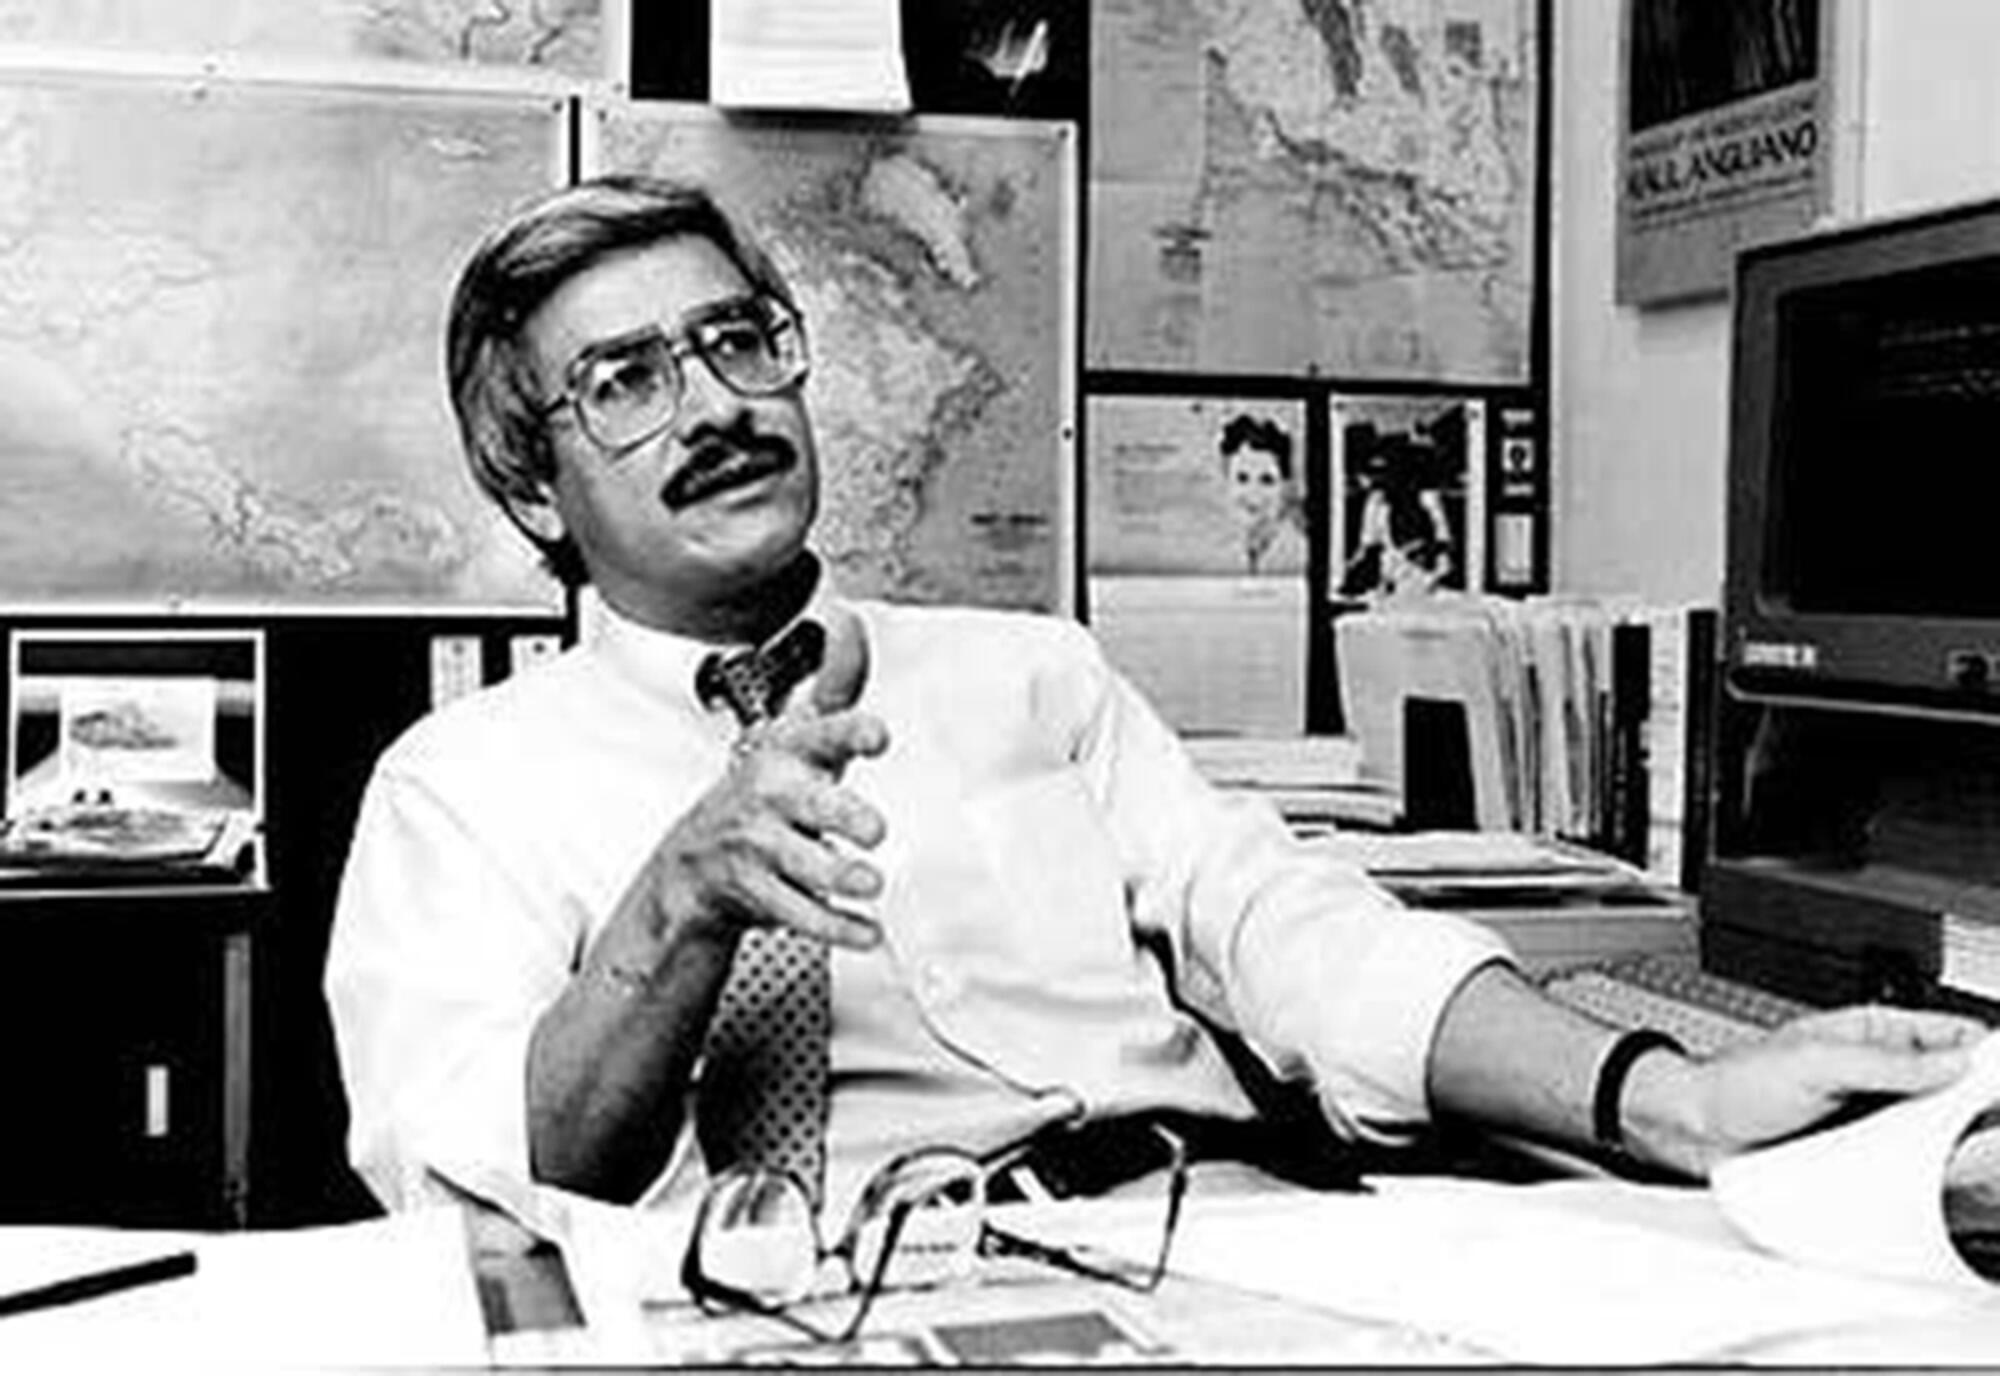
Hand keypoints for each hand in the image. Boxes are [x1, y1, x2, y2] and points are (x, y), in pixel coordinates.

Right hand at [650, 609, 890, 950]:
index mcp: (783, 755)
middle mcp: (768, 798)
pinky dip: (836, 927)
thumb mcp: (793, 743)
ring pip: (801, 862)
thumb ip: (832, 695)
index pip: (817, 736)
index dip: (847, 733)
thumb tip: (851, 626)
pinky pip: (798, 912)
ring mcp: (758, 847)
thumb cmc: (762, 798)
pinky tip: (867, 931)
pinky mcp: (756, 892)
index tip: (877, 735)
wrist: (694, 865)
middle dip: (840, 813)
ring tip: (870, 882)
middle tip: (873, 827)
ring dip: (837, 875)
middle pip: (807, 803)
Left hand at [1653, 1005, 1988, 1174]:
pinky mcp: (1854, 1146)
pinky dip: (1914, 1163)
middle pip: (1943, 1079)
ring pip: (1927, 1121)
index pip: (1944, 1031)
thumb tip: (1950, 1062)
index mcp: (1867, 1031)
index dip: (1980, 1047)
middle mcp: (1872, 1069)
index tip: (1997, 1074)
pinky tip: (1923, 1173)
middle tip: (1986, 1118)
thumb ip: (1884, 1063)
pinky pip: (1899, 1155)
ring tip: (1957, 1148)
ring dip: (1942, 1135)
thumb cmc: (1734, 1082)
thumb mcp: (1816, 1064)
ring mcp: (1865, 1109)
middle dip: (1969, 1096)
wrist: (1692, 1128)